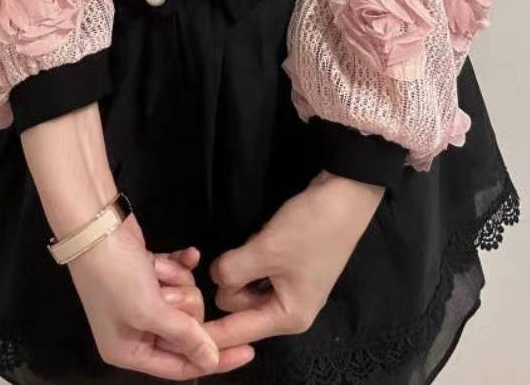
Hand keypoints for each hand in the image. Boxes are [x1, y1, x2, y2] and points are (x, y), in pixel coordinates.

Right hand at [67, 213, 255, 379]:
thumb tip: (211, 360)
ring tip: (157, 270)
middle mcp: (135, 328)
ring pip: (185, 298)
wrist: (94, 225)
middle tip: (165, 291)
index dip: (214, 359)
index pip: (180, 366)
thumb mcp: (149, 311)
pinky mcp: (149, 272)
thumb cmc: (114, 275)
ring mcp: (142, 298)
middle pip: (185, 328)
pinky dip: (180, 265)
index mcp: (128, 350)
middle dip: (182, 304)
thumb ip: (184, 336)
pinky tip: (188, 254)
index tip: (247, 349)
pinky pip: (178, 274)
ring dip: (177, 281)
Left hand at [204, 171, 384, 346]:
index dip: (208, 333)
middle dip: (229, 283)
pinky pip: (257, 271)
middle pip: (238, 308)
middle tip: (241, 254)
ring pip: (245, 287)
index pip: (236, 333)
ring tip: (252, 244)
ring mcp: (290, 287)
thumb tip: (216, 279)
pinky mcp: (289, 266)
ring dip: (240, 267)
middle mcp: (289, 309)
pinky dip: (251, 258)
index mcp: (287, 317)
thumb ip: (233, 271)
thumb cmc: (310, 228)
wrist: (346, 194)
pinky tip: (258, 240)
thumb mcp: (266, 251)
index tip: (182, 334)